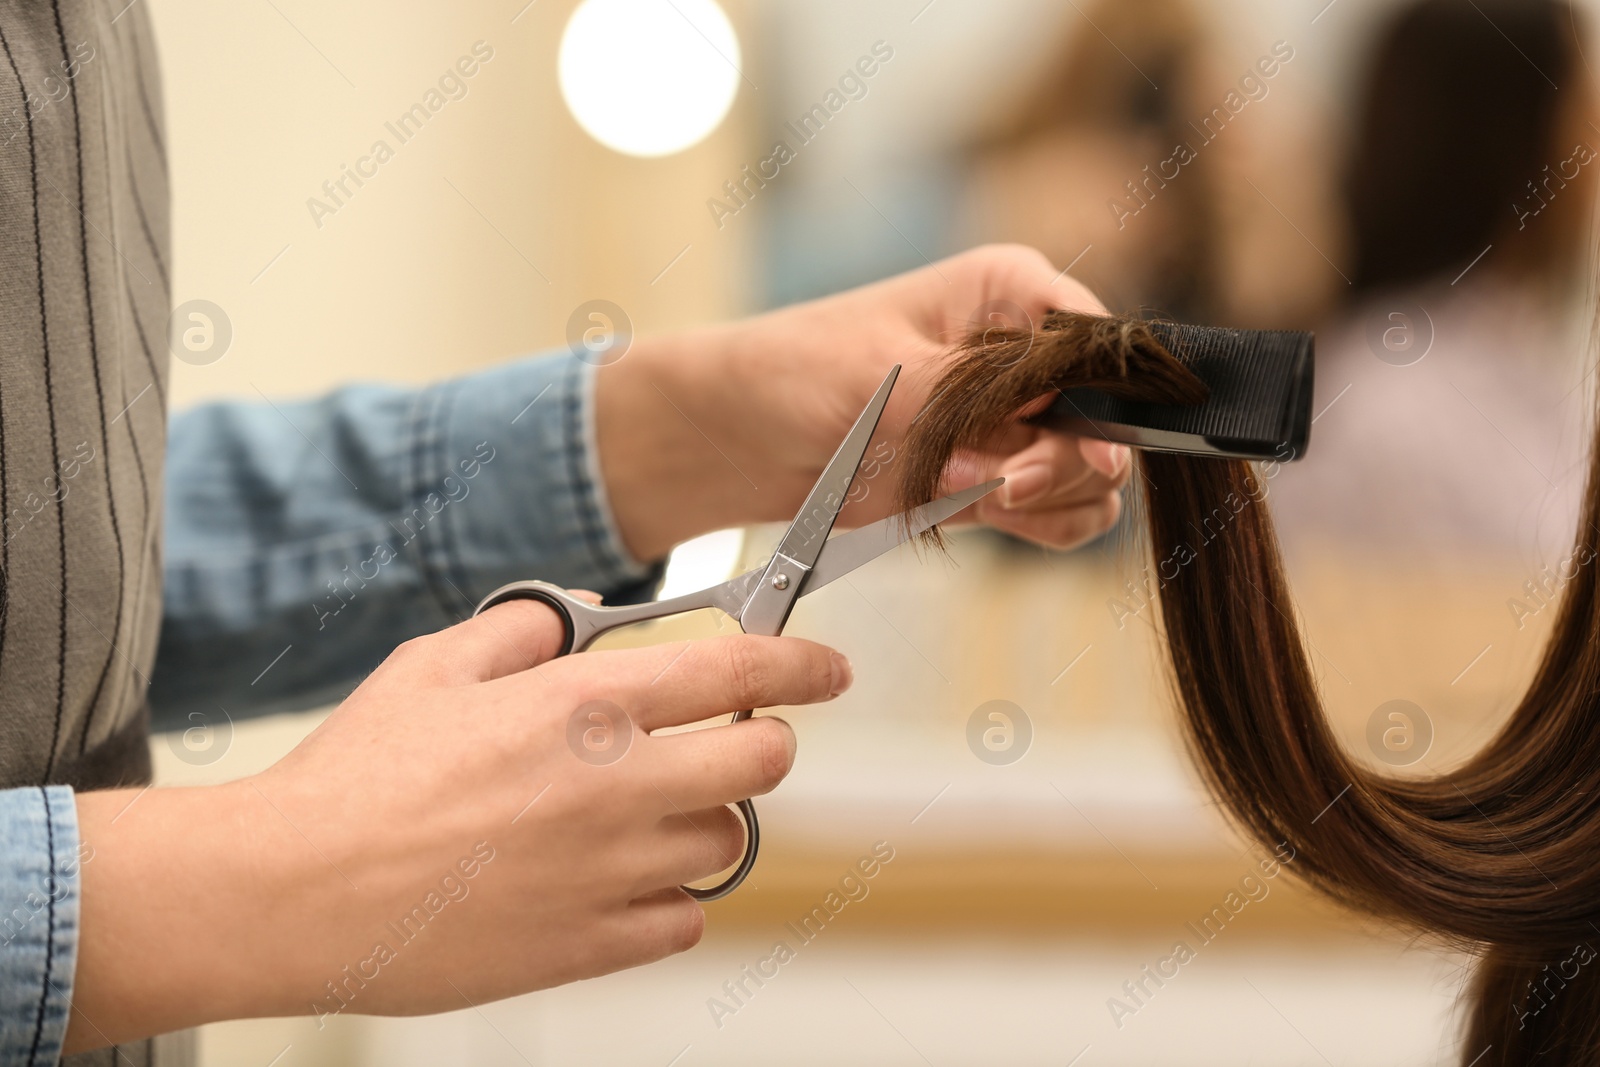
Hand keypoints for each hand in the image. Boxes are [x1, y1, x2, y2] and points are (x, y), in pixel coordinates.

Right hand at [67, 600, 851, 1049]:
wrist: (297, 893)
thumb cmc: (354, 778)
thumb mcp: (433, 663)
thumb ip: (526, 634)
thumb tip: (583, 626)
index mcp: (584, 706)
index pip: (738, 668)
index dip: (803, 663)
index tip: (828, 668)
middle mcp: (617, 786)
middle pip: (763, 760)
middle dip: (766, 742)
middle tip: (734, 740)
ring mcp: (611, 872)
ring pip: (727, 844)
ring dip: (707, 822)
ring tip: (647, 816)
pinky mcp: (590, 944)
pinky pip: (683, 924)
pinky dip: (670, 903)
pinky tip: (620, 883)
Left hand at [600, 244, 1130, 559]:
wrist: (743, 436)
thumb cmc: (795, 370)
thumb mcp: (876, 372)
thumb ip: (963, 395)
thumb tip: (1041, 421)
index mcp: (1012, 292)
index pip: (1102, 342)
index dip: (1103, 398)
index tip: (1073, 444)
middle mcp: (1031, 355)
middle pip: (1109, 420)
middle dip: (1066, 461)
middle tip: (1003, 483)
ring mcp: (1020, 421)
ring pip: (1095, 476)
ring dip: (1049, 499)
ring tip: (968, 492)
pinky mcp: (998, 477)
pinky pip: (1059, 514)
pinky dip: (1035, 525)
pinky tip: (977, 512)